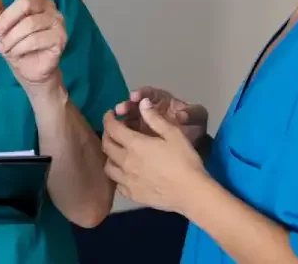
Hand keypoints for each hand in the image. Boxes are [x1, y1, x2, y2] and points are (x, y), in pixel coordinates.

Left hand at [0, 0, 66, 91]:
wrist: (26, 71)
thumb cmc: (14, 46)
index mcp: (32, 1)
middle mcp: (48, 6)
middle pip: (25, 3)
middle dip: (7, 21)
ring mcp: (57, 21)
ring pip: (29, 24)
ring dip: (12, 39)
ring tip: (6, 49)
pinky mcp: (61, 37)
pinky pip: (36, 38)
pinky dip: (21, 48)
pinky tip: (19, 54)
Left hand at [101, 98, 211, 213]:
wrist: (191, 193)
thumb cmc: (185, 161)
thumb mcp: (174, 134)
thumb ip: (155, 118)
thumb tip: (142, 102)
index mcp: (134, 144)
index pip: (112, 128)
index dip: (108, 118)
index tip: (111, 114)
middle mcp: (125, 162)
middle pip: (106, 145)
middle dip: (107, 134)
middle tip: (114, 130)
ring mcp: (126, 180)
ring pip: (108, 166)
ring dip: (110, 156)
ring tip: (118, 152)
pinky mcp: (132, 195)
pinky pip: (117, 183)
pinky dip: (117, 175)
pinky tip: (125, 173)